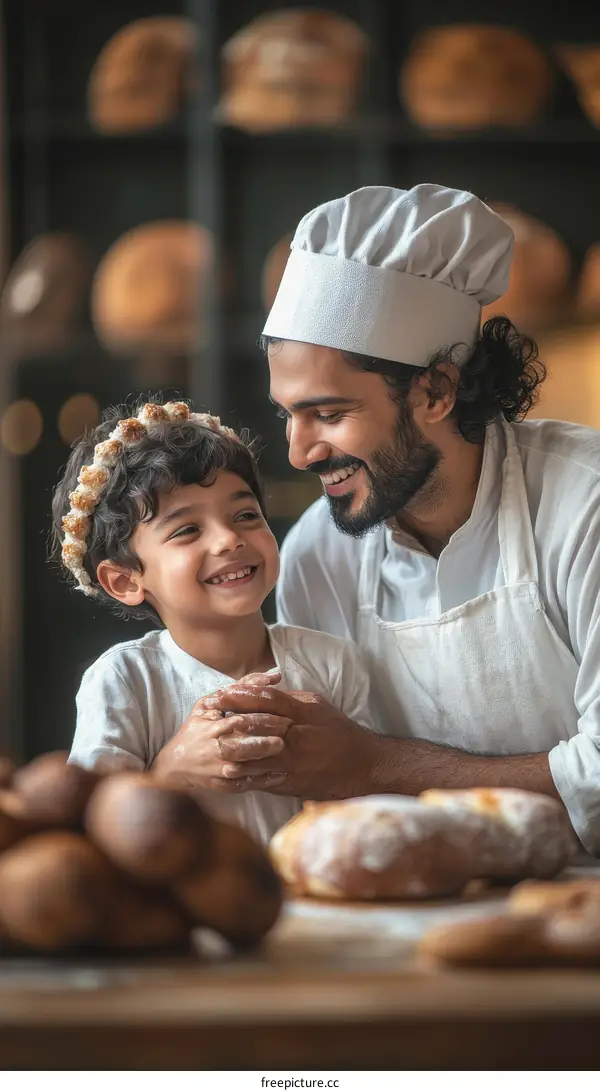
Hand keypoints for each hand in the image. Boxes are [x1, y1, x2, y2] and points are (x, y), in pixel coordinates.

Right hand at [151, 671, 291, 792]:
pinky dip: (262, 781)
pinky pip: (244, 785)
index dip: (263, 720)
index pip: (239, 721)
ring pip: (243, 768)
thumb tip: (275, 675)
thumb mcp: (209, 702)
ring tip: (285, 753)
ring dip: (266, 762)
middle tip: (287, 735)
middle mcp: (214, 749)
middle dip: (265, 741)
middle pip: (242, 746)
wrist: (176, 763)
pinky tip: (280, 775)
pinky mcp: (222, 786)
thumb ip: (243, 686)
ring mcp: (218, 769)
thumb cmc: (196, 728)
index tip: (285, 718)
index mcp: (212, 727)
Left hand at [197, 685, 377, 799]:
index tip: (222, 691)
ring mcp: (292, 761)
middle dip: (230, 719)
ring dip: (232, 749)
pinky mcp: (290, 782)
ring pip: (256, 753)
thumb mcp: (319, 707)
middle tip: (207, 715)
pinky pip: (263, 779)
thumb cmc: (340, 732)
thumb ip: (292, 700)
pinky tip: (227, 773)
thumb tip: (266, 692)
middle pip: (257, 725)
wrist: (363, 767)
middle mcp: (296, 736)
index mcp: (303, 713)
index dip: (242, 695)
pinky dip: (244, 776)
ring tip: (211, 744)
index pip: (268, 700)